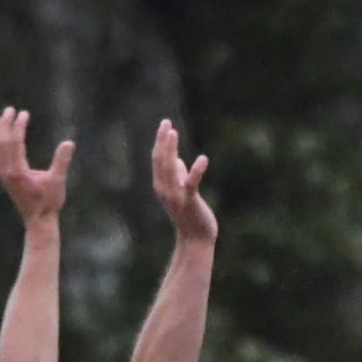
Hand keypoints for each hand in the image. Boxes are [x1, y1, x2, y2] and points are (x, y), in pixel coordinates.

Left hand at [0, 106, 72, 223]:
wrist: (38, 221)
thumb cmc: (49, 202)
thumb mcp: (58, 181)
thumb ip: (61, 161)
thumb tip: (69, 143)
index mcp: (18, 170)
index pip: (15, 142)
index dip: (19, 126)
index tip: (24, 113)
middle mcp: (7, 172)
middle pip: (2, 142)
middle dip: (5, 124)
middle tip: (9, 109)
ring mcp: (4, 176)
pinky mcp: (5, 179)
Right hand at [152, 118, 215, 245]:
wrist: (196, 239)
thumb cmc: (190, 215)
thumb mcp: (181, 191)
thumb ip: (178, 175)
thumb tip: (175, 160)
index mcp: (162, 185)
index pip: (158, 159)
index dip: (161, 141)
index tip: (165, 124)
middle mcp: (165, 189)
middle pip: (160, 160)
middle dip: (162, 141)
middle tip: (166, 122)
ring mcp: (176, 196)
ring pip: (170, 169)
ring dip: (171, 149)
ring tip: (173, 133)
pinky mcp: (190, 202)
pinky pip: (191, 183)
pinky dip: (196, 171)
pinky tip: (203, 158)